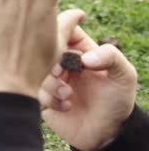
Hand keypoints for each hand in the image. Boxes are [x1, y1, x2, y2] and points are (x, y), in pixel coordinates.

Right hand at [39, 25, 136, 149]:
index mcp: (79, 50)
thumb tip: (84, 58)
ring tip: (69, 95)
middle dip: (52, 61)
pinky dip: (51, 99)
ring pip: (37, 71)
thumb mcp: (124, 75)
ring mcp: (51, 80)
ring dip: (52, 83)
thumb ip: (111, 56)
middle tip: (61, 72)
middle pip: (44, 48)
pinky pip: (37, 92)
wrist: (108, 133)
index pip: (63, 27)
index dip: (61, 30)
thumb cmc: (117, 100)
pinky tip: (66, 106)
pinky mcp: (44, 98)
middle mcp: (62, 62)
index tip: (68, 46)